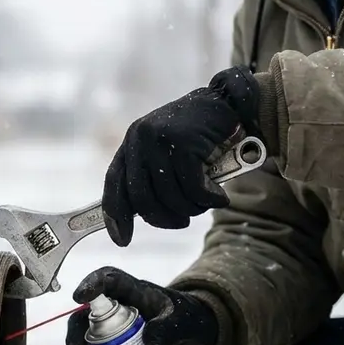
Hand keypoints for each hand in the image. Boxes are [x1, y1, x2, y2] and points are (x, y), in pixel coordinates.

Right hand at [64, 266, 218, 344]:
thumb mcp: (185, 322)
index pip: (107, 280)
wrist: (196, 342)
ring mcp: (111, 335)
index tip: (79, 296)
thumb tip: (148, 340)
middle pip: (83, 324)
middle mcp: (114, 312)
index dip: (90, 284)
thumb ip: (171, 327)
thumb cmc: (188, 322)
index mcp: (131, 292)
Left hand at [102, 65, 261, 246]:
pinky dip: (208, 199)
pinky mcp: (183, 142)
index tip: (123, 240)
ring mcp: (160, 138)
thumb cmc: (199, 138)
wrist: (229, 104)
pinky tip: (219, 197)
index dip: (116, 216)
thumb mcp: (167, 154)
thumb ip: (152, 178)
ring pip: (170, 196)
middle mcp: (139, 138)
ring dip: (192, 208)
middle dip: (163, 218)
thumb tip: (142, 214)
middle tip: (182, 221)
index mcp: (131, 144)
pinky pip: (193, 188)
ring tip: (206, 202)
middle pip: (142, 198)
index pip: (114, 184)